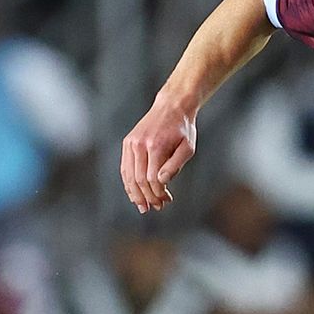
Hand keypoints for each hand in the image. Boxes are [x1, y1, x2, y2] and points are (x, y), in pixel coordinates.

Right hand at [120, 96, 197, 212]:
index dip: (158, 193)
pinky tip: (134, 194)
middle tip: (157, 207)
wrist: (171, 106)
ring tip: (143, 206)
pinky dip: (128, 183)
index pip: (152, 178)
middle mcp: (139, 145)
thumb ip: (175, 165)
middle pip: (139, 180)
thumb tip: (162, 181)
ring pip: (129, 176)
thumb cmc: (183, 128)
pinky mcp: (127, 143)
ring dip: (136, 194)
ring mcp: (131, 143)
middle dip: (147, 197)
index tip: (166, 200)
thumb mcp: (187, 147)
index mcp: (155, 146)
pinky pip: (125, 168)